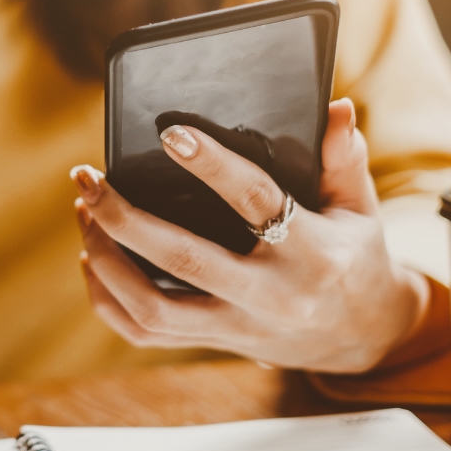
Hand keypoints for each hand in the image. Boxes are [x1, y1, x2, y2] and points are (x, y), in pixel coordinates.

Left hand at [70, 98, 427, 372]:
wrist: (363, 336)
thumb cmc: (354, 257)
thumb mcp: (361, 207)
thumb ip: (344, 158)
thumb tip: (335, 108)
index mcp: (312, 252)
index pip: (255, 202)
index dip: (212, 166)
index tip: (170, 133)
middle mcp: (270, 295)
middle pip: (183, 260)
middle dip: (125, 218)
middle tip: (89, 178)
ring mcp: (238, 326)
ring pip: (153, 307)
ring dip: (107, 260)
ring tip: (86, 212)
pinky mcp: (215, 343)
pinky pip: (146, 333)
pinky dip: (108, 299)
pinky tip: (92, 258)